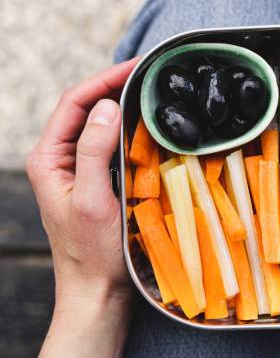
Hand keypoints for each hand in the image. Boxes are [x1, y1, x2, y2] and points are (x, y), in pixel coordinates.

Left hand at [26, 58, 138, 357]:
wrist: (98, 290)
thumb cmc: (93, 252)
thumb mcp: (93, 199)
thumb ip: (93, 151)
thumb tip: (106, 106)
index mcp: (49, 159)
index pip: (74, 104)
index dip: (104, 80)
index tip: (137, 67)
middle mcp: (61, 160)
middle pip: (86, 110)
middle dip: (117, 87)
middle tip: (152, 75)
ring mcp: (79, 171)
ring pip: (100, 127)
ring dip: (125, 108)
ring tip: (154, 94)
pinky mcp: (97, 182)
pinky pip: (112, 147)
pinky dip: (131, 133)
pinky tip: (151, 128)